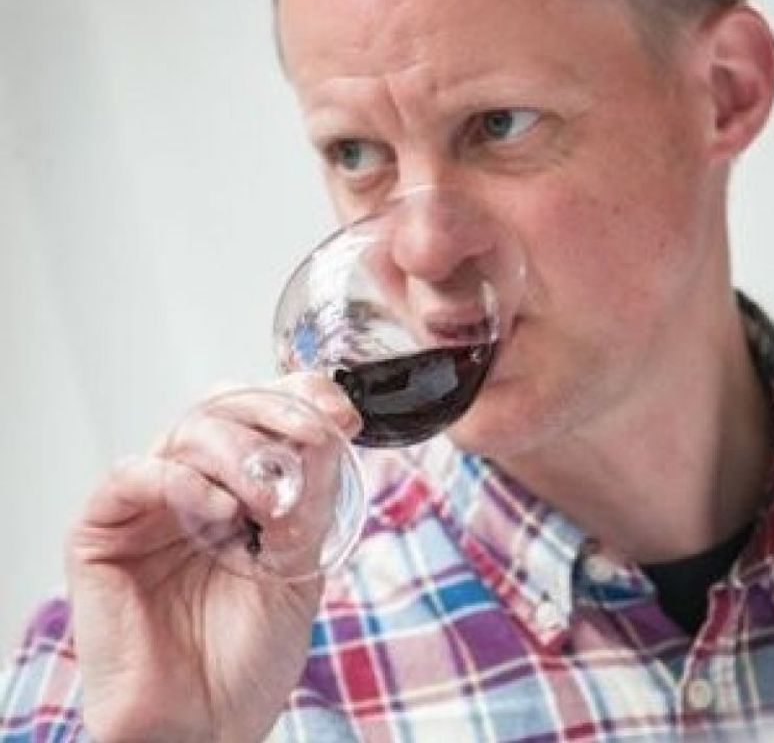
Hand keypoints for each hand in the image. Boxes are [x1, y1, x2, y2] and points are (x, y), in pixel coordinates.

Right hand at [66, 375, 360, 742]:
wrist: (210, 729)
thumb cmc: (251, 654)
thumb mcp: (302, 564)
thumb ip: (312, 500)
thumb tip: (329, 434)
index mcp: (239, 487)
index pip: (260, 413)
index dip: (298, 397)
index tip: (339, 410)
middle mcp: (193, 485)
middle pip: (224, 407)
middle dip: (275, 415)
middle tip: (313, 437)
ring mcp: (147, 506)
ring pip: (185, 432)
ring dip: (238, 453)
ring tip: (269, 502)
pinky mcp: (100, 535)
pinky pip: (131, 476)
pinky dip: (179, 480)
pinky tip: (215, 511)